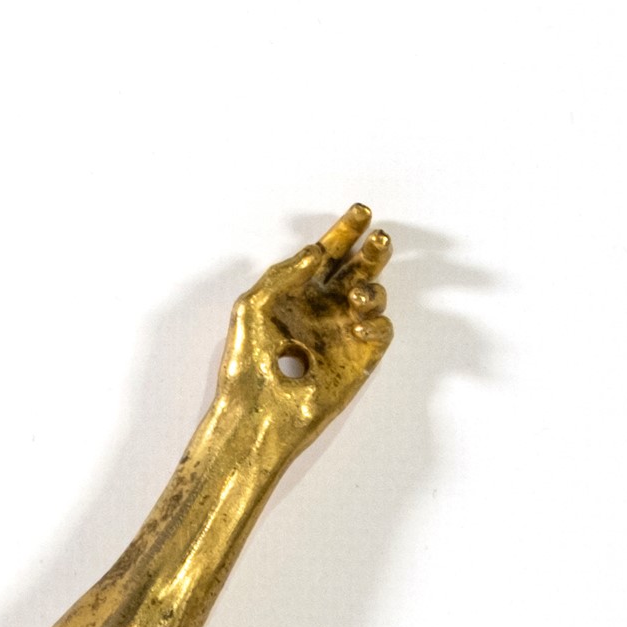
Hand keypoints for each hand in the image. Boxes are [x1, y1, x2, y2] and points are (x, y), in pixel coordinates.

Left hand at [226, 203, 393, 435]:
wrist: (254, 413)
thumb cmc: (245, 363)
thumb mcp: (251, 306)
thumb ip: (283, 273)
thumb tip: (315, 253)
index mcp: (298, 295)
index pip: (327, 256)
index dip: (344, 233)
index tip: (360, 213)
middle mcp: (323, 311)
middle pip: (357, 270)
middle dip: (371, 253)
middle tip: (377, 240)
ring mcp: (342, 335)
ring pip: (373, 297)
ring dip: (373, 288)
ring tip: (357, 296)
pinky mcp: (358, 361)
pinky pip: (381, 331)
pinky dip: (377, 322)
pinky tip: (358, 324)